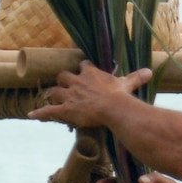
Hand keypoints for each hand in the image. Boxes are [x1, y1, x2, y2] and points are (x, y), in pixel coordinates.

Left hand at [28, 62, 152, 128]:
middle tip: (66, 87)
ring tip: (54, 99)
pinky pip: (48, 110)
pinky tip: (31, 115)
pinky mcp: (64, 110)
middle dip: (63, 81)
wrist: (112, 108)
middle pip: (63, 76)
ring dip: (54, 95)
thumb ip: (136, 77)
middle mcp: (77, 82)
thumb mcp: (127, 83)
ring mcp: (69, 96)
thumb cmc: (119, 95)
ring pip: (55, 92)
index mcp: (90, 74)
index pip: (83, 66)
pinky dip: (40, 113)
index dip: (82, 69)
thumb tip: (150, 71)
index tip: (84, 71)